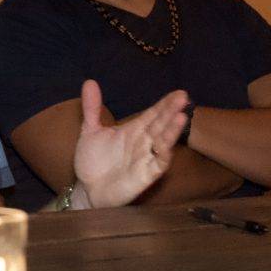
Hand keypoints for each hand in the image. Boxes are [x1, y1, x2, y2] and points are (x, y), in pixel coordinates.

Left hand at [72, 81, 188, 208]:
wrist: (87, 189)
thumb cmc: (93, 160)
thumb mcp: (90, 131)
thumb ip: (92, 108)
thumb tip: (89, 82)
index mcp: (133, 130)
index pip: (153, 114)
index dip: (165, 104)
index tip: (179, 93)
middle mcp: (143, 142)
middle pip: (160, 124)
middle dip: (171, 111)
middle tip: (183, 97)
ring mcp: (146, 158)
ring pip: (163, 142)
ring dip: (172, 131)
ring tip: (182, 116)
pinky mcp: (145, 175)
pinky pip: (158, 164)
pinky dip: (163, 155)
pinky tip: (167, 145)